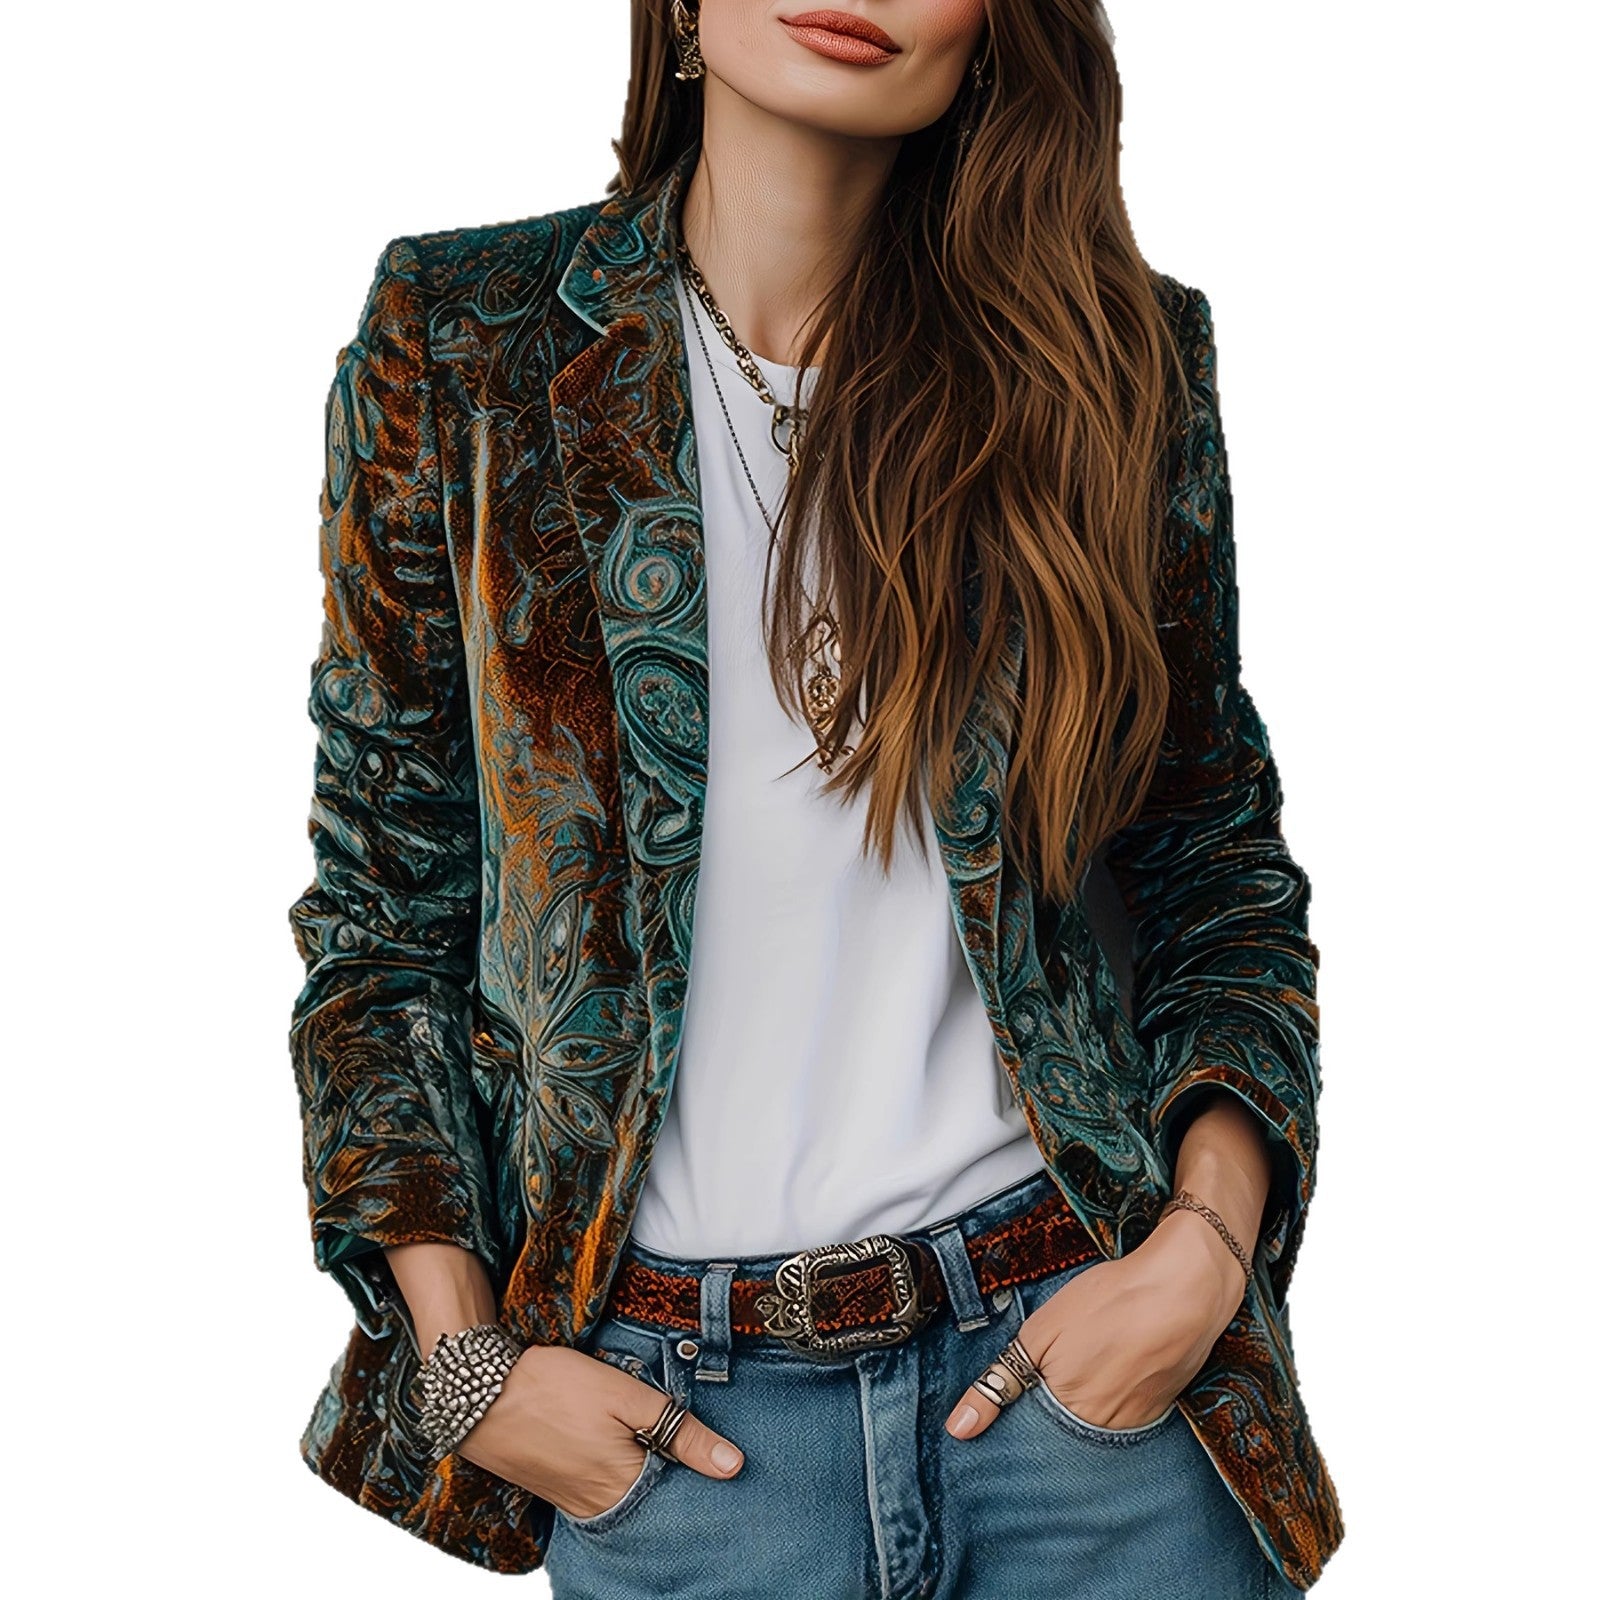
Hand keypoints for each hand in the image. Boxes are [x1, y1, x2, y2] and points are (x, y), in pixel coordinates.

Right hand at [455, 1343, 745, 1517]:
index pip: (684, 1500)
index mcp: (625, 1485)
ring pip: (630, 1504)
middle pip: (657, 1507)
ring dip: (651, 1485)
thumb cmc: (552, 1387)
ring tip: (669, 1458)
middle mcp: (601, 1506)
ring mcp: (576, 1504)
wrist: (479, 1394)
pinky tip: (627, 1461)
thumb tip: (732, 1465)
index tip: (729, 1471)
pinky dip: (621, 1485)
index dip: (706, 1481)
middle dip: (681, 1489)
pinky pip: (602, 1500)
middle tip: (704, 1465)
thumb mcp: (625, 1394)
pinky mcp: (558, 1494)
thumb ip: (679, 1430)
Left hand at [945, 1207, 1246, 1439]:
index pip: (1028, 1436)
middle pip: (1061, 1434)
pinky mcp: (1161, 1406)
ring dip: (1081, 1403)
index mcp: (1067, 1413)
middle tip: (1054, 1366)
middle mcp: (1102, 1431)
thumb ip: (1000, 1381)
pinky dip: (1112, 1394)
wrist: (1186, 1288)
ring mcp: (1136, 1421)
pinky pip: (1124, 1414)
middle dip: (1046, 1412)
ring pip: (1093, 1426)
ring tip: (1085, 1360)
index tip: (1003, 1404)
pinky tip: (1111, 1362)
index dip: (1014, 1415)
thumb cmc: (1111, 1302)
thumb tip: (959, 1429)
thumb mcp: (1041, 1333)